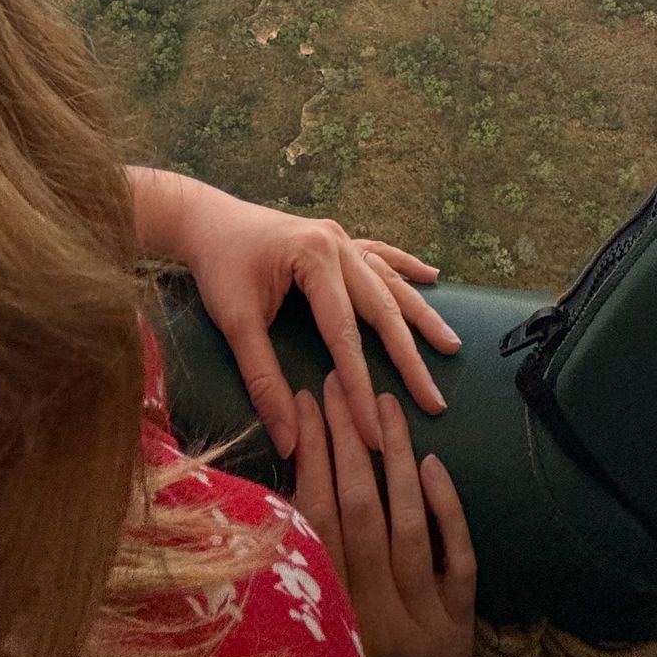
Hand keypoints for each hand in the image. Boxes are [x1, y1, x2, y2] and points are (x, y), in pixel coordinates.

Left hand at [177, 188, 460, 456]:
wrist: (204, 218)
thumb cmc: (217, 267)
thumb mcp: (235, 324)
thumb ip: (262, 380)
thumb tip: (289, 439)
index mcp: (315, 260)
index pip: (345, 336)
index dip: (362, 387)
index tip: (376, 432)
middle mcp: (337, 243)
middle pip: (382, 309)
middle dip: (409, 358)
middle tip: (435, 401)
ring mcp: (340, 238)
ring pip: (389, 282)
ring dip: (420, 314)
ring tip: (451, 345)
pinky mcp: (335, 238)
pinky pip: (380, 254)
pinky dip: (405, 268)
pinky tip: (433, 276)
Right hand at [294, 375, 475, 656]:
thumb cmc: (343, 656)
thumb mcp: (310, 624)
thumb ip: (296, 569)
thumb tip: (278, 489)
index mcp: (326, 611)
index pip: (314, 516)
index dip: (310, 454)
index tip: (303, 402)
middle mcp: (372, 613)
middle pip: (359, 510)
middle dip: (349, 439)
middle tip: (340, 383)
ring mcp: (422, 617)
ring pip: (408, 524)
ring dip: (395, 457)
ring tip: (386, 403)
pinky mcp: (459, 623)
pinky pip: (458, 558)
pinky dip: (447, 511)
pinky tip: (432, 463)